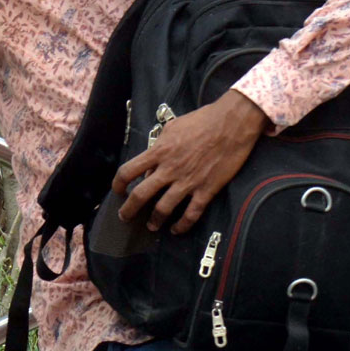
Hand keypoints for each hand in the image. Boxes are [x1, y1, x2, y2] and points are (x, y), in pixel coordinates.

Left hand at [112, 90, 268, 234]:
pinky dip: (183, 225)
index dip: (118, 184)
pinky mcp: (206, 189)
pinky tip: (177, 229)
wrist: (232, 123)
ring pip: (163, 208)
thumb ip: (159, 146)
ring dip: (154, 221)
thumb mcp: (173, 128)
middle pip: (141, 195)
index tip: (117, 191)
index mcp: (159, 151)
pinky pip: (191, 213)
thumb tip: (151, 164)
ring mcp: (187, 181)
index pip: (128, 171)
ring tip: (151, 226)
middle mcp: (169, 169)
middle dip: (129, 209)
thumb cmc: (203, 120)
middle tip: (125, 217)